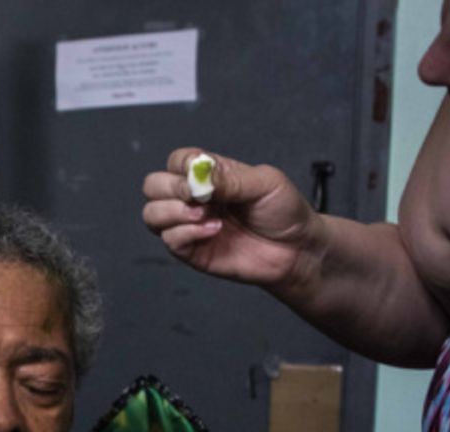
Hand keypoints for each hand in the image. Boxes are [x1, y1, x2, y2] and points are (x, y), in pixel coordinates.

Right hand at [141, 147, 320, 292]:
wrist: (297, 250)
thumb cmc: (284, 212)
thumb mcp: (264, 182)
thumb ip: (229, 177)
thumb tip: (198, 173)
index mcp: (211, 176)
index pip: (176, 162)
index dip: (180, 167)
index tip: (200, 176)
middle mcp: (195, 199)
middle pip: (153, 186)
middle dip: (169, 189)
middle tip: (199, 197)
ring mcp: (191, 226)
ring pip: (152, 214)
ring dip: (173, 212)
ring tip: (205, 215)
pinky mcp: (192, 251)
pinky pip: (169, 240)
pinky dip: (186, 233)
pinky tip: (213, 231)